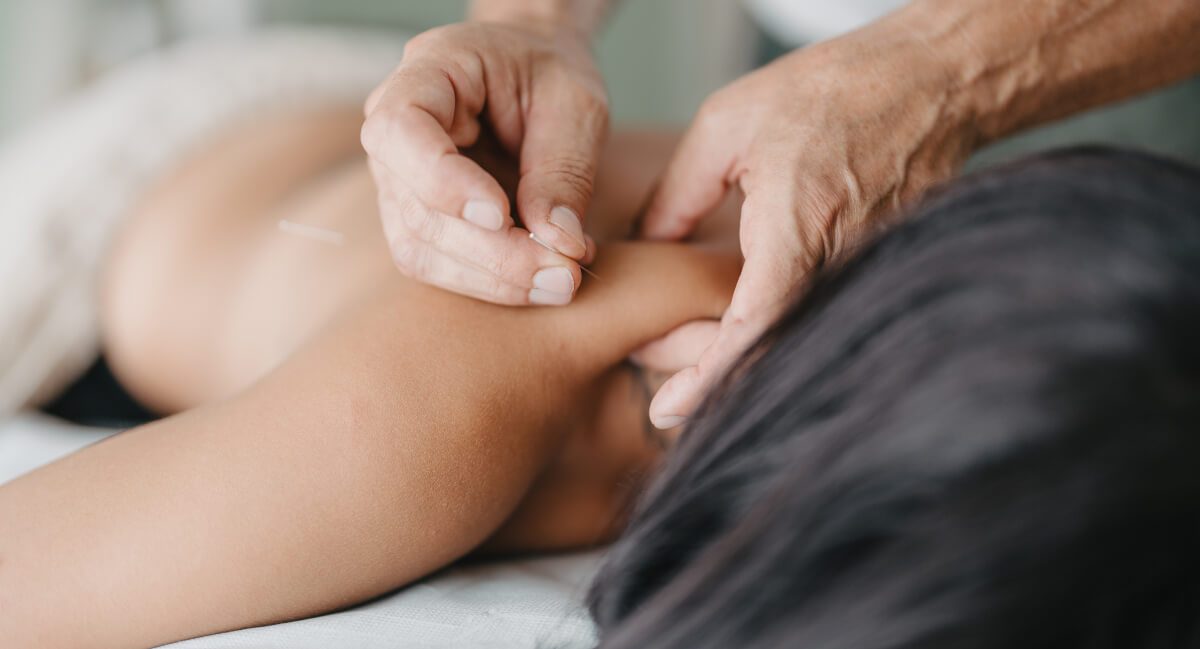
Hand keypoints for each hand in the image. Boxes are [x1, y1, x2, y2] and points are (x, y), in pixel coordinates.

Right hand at [361, 20, 606, 304]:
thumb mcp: (576, 105)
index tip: (501, 215)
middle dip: (494, 253)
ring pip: (422, 247)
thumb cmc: (551, 72)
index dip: (442, 181)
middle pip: (417, 206)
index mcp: (428, 72)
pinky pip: (437, 265)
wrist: (534, 72)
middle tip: (565, 273)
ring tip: (563, 281)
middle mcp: (394, 130)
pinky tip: (542, 280)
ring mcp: (398, 179)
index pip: (400, 128)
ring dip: (495, 278)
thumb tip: (558, 243)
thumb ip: (565, 169)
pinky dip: (491, 283)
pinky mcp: (416, 218)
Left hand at [641, 20, 975, 427]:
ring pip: (800, 344)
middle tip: (661, 390)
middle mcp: (839, 261)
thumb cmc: (829, 90)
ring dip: (748, 367)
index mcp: (798, 225)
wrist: (932, 82)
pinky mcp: (877, 274)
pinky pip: (824, 321)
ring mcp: (866, 273)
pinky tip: (744, 343)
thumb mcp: (726, 125)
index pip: (754, 326)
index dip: (710, 377)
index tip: (667, 410)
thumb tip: (644, 249)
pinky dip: (781, 341)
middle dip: (717, 382)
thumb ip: (678, 195)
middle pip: (775, 352)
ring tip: (691, 373)